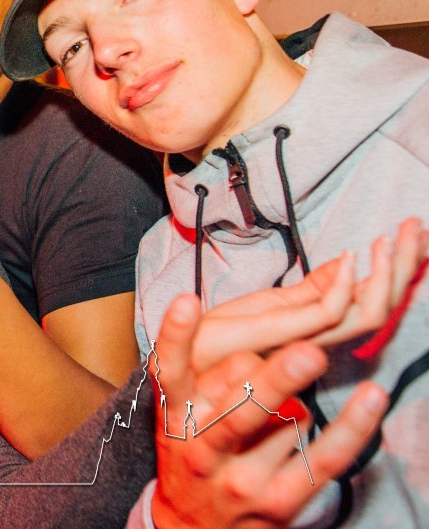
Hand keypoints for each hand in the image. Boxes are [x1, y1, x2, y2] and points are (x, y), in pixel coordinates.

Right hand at [150, 294, 388, 528]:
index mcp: (174, 418)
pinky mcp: (278, 501)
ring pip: (289, 421)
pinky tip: (370, 398)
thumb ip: (205, 378)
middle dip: (277, 381)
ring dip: (295, 406)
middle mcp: (202, 449)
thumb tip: (258, 351)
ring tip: (279, 413)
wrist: (191, 528)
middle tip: (309, 353)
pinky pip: (324, 457)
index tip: (186, 301)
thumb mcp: (177, 417)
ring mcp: (241, 478)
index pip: (172, 372)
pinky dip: (352, 426)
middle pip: (242, 410)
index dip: (178, 337)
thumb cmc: (190, 455)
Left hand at [193, 217, 427, 369]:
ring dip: (385, 274)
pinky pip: (326, 315)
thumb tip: (350, 260)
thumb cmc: (220, 335)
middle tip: (414, 228)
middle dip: (403, 267)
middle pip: (383, 308)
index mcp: (320, 329)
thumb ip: (312, 288)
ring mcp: (302, 340)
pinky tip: (351, 257)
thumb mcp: (271, 302)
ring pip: (367, 313)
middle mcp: (320, 340)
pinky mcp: (277, 335)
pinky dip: (343, 285)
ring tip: (390, 239)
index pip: (379, 301)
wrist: (180, 357)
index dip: (401, 270)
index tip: (413, 233)